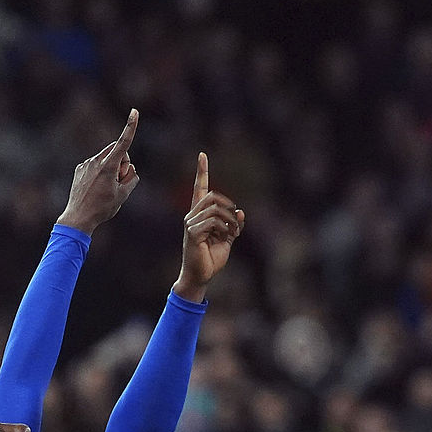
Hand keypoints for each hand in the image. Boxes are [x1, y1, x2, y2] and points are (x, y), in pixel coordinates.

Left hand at [55, 109, 140, 233]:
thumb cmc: (102, 208)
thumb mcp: (123, 195)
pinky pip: (95, 164)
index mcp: (108, 166)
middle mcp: (96, 161)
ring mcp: (86, 164)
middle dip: (123, 161)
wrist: (78, 217)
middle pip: (117, 150)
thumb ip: (132, 179)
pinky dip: (100, 172)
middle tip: (120, 181)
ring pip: (106, 158)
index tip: (134, 111)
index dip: (131, 127)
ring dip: (111, 168)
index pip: (123, 143)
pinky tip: (95, 188)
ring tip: (105, 188)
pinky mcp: (80, 169)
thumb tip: (131, 170)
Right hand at [172, 153, 244, 299]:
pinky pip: (213, 221)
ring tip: (233, 233)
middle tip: (236, 223)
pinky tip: (226, 237)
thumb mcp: (228, 239)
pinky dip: (225, 228)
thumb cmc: (212, 258)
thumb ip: (234, 225)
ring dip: (230, 220)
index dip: (202, 171)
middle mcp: (193, 215)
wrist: (201, 276)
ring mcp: (191, 223)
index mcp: (200, 215)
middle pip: (212, 196)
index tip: (202, 155)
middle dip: (228, 206)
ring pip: (215, 208)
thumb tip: (240, 210)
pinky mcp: (192, 232)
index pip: (199, 188)